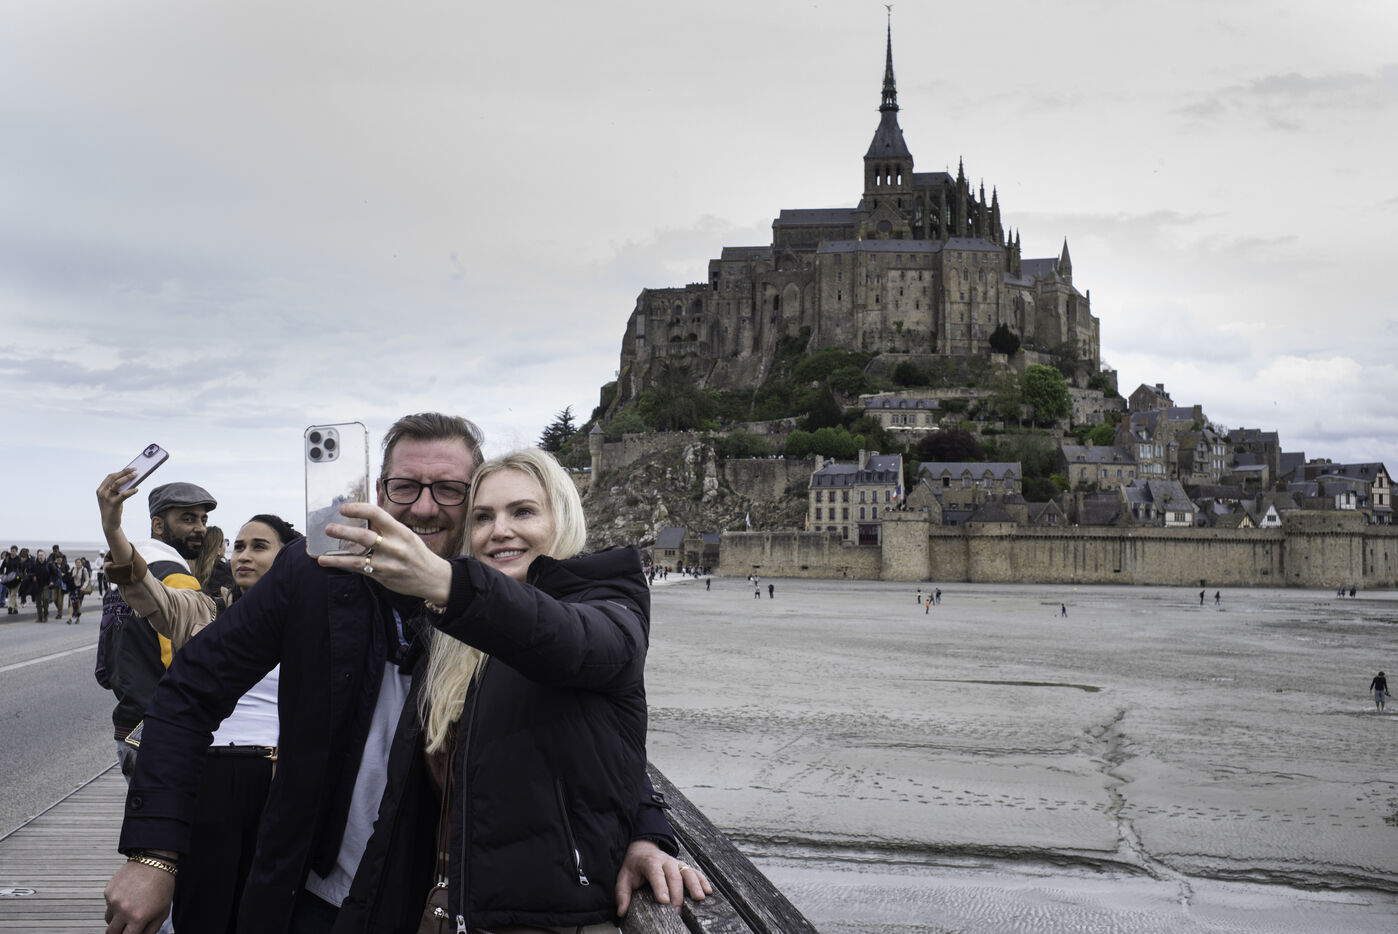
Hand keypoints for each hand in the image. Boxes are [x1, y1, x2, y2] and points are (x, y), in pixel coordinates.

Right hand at [96, 470, 140, 565]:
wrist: (109, 523)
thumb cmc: (113, 508)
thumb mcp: (113, 497)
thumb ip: (118, 489)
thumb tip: (131, 479)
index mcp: (100, 489)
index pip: (110, 476)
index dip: (120, 471)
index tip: (130, 468)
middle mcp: (102, 492)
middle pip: (114, 478)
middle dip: (125, 472)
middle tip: (135, 470)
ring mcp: (106, 498)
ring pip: (117, 484)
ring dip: (128, 478)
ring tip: (137, 475)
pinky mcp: (113, 504)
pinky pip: (123, 495)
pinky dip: (131, 491)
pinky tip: (136, 489)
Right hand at [104, 859, 174, 933]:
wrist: (154, 861)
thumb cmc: (162, 885)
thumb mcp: (163, 911)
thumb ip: (151, 930)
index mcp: (138, 918)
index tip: (130, 933)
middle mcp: (123, 910)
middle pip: (111, 933)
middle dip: (118, 933)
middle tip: (125, 928)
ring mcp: (113, 900)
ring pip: (108, 919)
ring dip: (116, 919)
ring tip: (130, 908)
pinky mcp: (108, 891)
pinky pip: (108, 904)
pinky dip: (115, 903)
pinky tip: (128, 894)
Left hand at [316, 502, 452, 603]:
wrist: (432, 578)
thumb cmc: (415, 552)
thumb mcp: (406, 535)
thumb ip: (386, 527)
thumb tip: (362, 514)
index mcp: (400, 531)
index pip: (377, 514)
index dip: (358, 509)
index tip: (344, 508)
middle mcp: (395, 547)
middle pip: (366, 537)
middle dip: (345, 532)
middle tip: (329, 528)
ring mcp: (388, 564)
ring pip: (358, 558)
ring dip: (337, 555)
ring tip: (321, 552)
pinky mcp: (382, 576)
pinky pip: (358, 569)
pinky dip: (341, 565)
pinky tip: (326, 561)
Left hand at [614, 839, 710, 916]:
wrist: (643, 849)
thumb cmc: (634, 866)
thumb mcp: (624, 877)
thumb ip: (622, 893)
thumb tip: (621, 911)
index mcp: (650, 862)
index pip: (656, 874)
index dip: (660, 887)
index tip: (664, 901)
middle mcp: (665, 861)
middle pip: (673, 876)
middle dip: (677, 893)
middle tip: (677, 911)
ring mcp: (676, 863)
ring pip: (687, 872)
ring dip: (694, 885)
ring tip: (700, 898)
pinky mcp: (683, 866)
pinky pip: (695, 872)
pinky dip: (702, 880)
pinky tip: (708, 891)